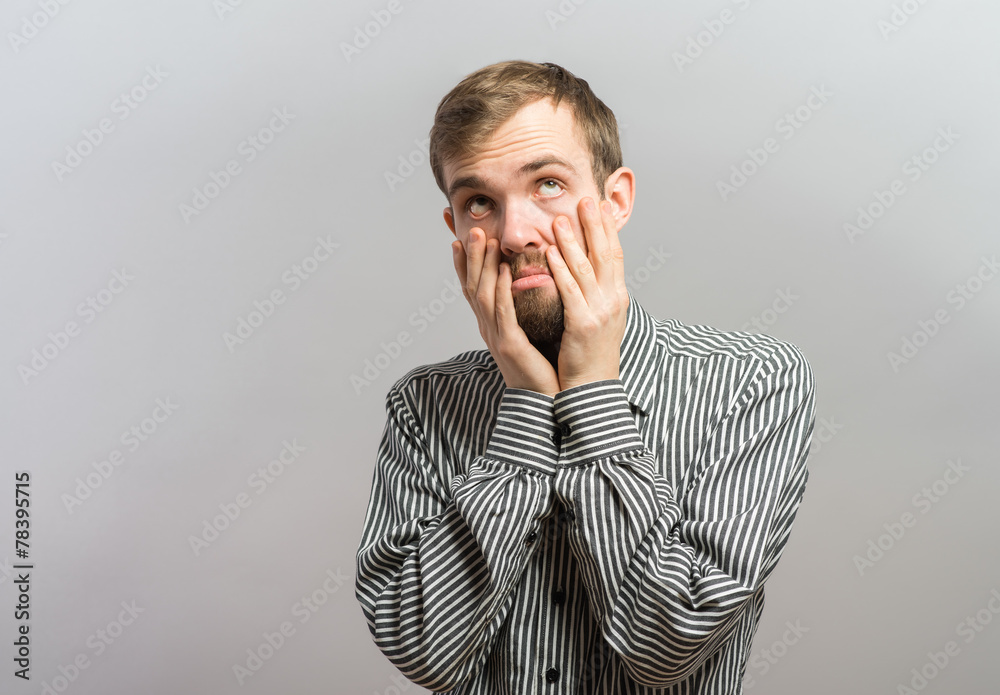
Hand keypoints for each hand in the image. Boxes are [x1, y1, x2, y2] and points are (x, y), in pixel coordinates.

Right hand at [452, 228, 560, 396]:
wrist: (542, 401)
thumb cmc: (538, 366)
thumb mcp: (526, 331)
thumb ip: (520, 308)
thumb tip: (524, 280)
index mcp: (490, 323)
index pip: (472, 286)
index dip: (464, 262)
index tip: (459, 236)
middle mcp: (488, 327)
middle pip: (473, 285)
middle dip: (471, 256)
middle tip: (471, 228)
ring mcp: (496, 336)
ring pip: (484, 294)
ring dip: (483, 265)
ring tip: (485, 239)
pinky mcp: (511, 346)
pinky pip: (504, 313)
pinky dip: (503, 290)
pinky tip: (506, 271)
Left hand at [546, 198, 628, 390]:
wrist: (592, 389)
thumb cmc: (591, 355)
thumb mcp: (600, 319)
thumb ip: (595, 294)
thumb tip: (588, 271)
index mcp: (617, 297)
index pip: (615, 255)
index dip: (608, 229)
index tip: (601, 205)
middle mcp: (613, 301)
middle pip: (605, 254)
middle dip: (594, 225)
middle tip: (586, 199)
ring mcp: (600, 312)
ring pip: (586, 268)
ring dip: (573, 241)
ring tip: (560, 218)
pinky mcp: (582, 324)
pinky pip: (570, 290)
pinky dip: (560, 269)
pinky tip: (550, 252)